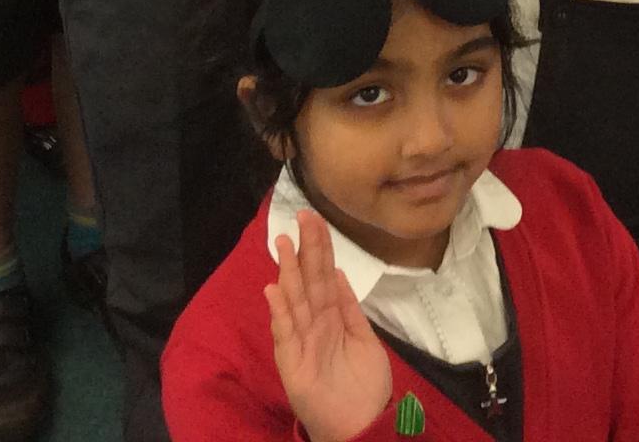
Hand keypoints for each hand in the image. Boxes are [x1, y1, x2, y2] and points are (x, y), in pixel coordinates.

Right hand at [265, 211, 395, 441]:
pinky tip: (274, 291)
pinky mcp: (293, 366)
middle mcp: (314, 326)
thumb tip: (339, 273)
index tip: (315, 220)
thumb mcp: (364, 339)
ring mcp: (302, 344)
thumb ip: (350, 309)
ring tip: (284, 244)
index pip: (324, 276)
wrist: (361, 427)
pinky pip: (286, 335)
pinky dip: (280, 313)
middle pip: (308, 282)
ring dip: (288, 273)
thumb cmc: (363, 386)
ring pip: (295, 302)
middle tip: (301, 217)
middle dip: (305, 250)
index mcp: (332, 319)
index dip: (320, 249)